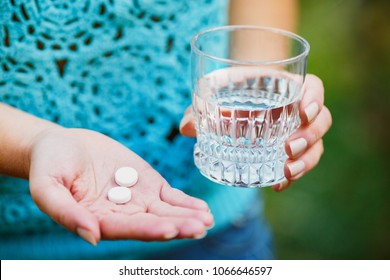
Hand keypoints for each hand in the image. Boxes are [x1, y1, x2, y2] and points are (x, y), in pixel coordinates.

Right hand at [28, 128, 212, 244]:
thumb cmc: (49, 164)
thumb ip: (65, 212)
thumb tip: (92, 237)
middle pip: (153, 223)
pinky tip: (202, 208)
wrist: (63, 144)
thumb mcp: (47, 186)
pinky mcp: (148, 184)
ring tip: (207, 219)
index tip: (170, 229)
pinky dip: (186, 202)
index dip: (148, 229)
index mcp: (98, 220)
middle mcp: (121, 214)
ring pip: (166, 212)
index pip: (126, 229)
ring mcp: (137, 199)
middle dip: (177, 226)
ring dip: (187, 216)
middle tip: (200, 227)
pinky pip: (170, 196)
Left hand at [179, 73, 331, 191]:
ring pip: (316, 145)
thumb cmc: (228, 91)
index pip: (314, 87)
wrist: (236, 98)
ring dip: (307, 160)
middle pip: (322, 120)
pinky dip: (293, 176)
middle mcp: (298, 109)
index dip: (315, 99)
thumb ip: (199, 108)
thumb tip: (187, 128)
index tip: (304, 112)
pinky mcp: (291, 150)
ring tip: (286, 172)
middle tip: (288, 148)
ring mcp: (297, 131)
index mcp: (287, 87)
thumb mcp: (214, 94)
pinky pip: (301, 163)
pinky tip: (279, 186)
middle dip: (310, 136)